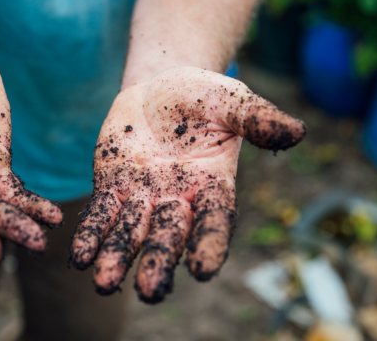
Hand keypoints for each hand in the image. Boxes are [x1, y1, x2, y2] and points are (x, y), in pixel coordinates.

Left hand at [71, 67, 305, 302]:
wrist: (160, 86)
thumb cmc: (202, 95)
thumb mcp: (231, 101)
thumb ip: (257, 118)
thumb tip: (298, 131)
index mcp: (213, 185)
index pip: (215, 221)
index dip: (210, 243)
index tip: (202, 269)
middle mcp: (179, 199)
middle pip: (169, 235)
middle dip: (159, 261)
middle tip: (149, 291)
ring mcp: (144, 197)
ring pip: (131, 232)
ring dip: (117, 256)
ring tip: (103, 281)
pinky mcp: (113, 187)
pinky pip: (102, 214)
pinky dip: (91, 234)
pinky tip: (78, 256)